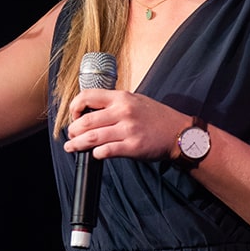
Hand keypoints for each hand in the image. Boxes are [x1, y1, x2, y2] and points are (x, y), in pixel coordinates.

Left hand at [63, 89, 183, 161]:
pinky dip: (96, 154)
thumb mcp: (135, 100)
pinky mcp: (132, 147)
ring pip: (92, 137)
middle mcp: (123, 112)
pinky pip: (106, 151)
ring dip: (77, 144)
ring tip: (71, 147)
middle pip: (86, 121)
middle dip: (73, 130)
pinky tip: (94, 154)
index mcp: (121, 97)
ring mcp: (128, 130)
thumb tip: (90, 110)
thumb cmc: (157, 117)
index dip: (75, 107)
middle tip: (70, 136)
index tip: (74, 116)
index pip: (87, 96)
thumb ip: (114, 103)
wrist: (179, 132)